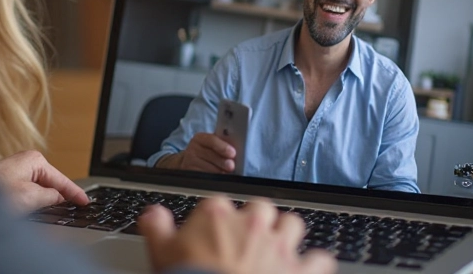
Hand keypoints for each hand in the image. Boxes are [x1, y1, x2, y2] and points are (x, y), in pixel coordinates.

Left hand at [0, 150, 89, 213]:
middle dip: (61, 196)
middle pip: (51, 183)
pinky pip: (28, 192)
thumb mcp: (30, 196)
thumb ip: (49, 196)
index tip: (86, 202)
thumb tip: (58, 197)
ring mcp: (15, 172)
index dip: (75, 193)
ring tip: (57, 211)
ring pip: (39, 189)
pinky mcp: (6, 183)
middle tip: (75, 209)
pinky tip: (36, 210)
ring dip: (46, 201)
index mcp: (34, 160)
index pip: (62, 179)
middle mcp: (24, 162)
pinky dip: (35, 202)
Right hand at [139, 197, 336, 273]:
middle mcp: (252, 224)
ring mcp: (278, 247)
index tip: (210, 237)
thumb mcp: (160, 252)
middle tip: (246, 240)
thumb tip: (152, 214)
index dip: (215, 221)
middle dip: (256, 221)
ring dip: (287, 234)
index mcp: (217, 214)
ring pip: (292, 225)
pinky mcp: (299, 271)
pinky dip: (316, 264)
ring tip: (279, 247)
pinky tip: (310, 268)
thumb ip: (156, 227)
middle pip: (260, 208)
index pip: (219, 205)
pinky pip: (320, 260)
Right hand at [160, 132, 236, 172]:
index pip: (212, 140)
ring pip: (208, 168)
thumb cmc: (208, 152)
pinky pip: (204, 177)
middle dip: (223, 162)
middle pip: (210, 155)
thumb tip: (236, 150)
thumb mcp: (214, 145)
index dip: (223, 147)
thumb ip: (223, 145)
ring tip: (227, 173)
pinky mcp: (190, 173)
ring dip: (219, 172)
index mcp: (200, 138)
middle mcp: (193, 148)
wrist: (191, 162)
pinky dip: (213, 179)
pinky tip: (219, 179)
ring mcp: (189, 161)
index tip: (233, 153)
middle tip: (232, 166)